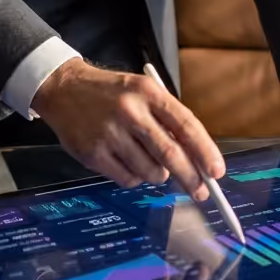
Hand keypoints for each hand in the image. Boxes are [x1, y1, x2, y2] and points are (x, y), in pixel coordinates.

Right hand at [32, 60, 224, 199]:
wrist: (63, 89)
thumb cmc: (110, 93)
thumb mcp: (141, 92)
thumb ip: (166, 120)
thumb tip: (194, 157)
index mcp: (147, 92)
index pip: (185, 124)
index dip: (205, 150)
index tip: (217, 170)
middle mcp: (130, 111)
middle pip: (170, 153)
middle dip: (190, 176)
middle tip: (201, 190)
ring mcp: (110, 133)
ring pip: (150, 171)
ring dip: (157, 175)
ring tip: (147, 160)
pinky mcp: (93, 153)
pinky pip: (128, 179)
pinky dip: (134, 178)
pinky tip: (127, 162)